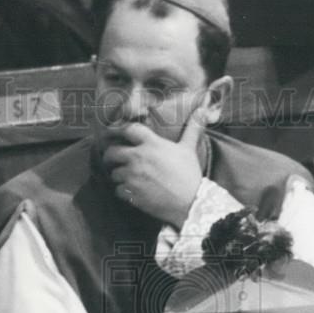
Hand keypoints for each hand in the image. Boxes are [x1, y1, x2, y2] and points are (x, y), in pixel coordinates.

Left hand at [102, 110, 205, 227]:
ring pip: (113, 173)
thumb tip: (203, 110)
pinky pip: (118, 190)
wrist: (190, 203)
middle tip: (111, 159)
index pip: (128, 129)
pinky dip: (122, 192)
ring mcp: (133, 176)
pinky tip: (130, 191)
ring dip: (117, 175)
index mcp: (152, 144)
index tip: (114, 133)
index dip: (119, 130)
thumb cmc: (190, 175)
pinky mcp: (132, 193)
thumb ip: (192, 128)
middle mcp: (139, 158)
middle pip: (112, 151)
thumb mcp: (189, 149)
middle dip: (110, 155)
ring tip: (124, 177)